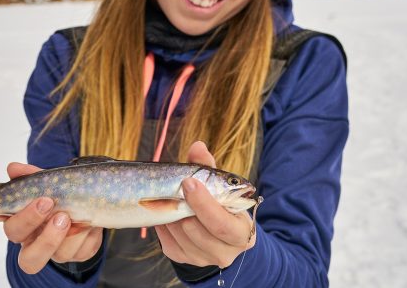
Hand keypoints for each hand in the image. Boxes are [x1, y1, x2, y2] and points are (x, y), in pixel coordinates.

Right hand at [2, 162, 103, 273]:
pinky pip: (83, 251)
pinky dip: (89, 235)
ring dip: (73, 235)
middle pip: (30, 258)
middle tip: (62, 215)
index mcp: (22, 227)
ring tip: (81, 217)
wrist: (85, 201)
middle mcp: (37, 244)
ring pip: (61, 255)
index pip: (13, 231)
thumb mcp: (46, 183)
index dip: (26, 219)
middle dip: (47, 238)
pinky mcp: (79, 254)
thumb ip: (30, 176)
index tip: (45, 200)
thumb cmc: (58, 194)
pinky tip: (93, 222)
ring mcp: (58, 253)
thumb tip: (12, 168)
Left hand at [154, 142, 256, 267]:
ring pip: (180, 235)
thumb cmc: (221, 204)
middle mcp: (226, 251)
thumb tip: (198, 146)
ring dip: (172, 214)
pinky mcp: (186, 260)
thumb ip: (208, 167)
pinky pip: (168, 243)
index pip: (220, 223)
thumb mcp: (220, 187)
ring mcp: (204, 259)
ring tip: (174, 199)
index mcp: (241, 231)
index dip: (203, 203)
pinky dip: (164, 225)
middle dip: (184, 207)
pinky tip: (168, 213)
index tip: (188, 182)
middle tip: (179, 189)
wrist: (221, 235)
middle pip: (197, 230)